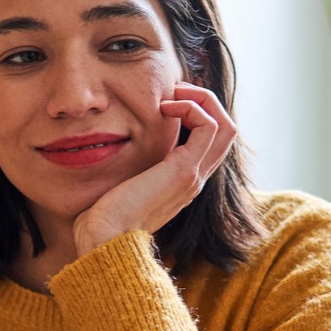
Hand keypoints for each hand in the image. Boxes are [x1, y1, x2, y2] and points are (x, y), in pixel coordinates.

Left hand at [72, 83, 238, 255]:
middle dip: (204, 100)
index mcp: (183, 180)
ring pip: (225, 125)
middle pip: (226, 130)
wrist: (104, 240)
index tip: (166, 100)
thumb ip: (131, 164)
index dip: (197, 111)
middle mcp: (196, 177)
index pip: (211, 139)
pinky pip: (208, 126)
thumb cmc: (104, 217)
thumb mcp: (122, 181)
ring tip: (172, 95)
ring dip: (201, 99)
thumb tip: (115, 141)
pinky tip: (164, 107)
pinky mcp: (184, 170)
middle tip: (174, 91)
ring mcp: (194, 175)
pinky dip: (192, 107)